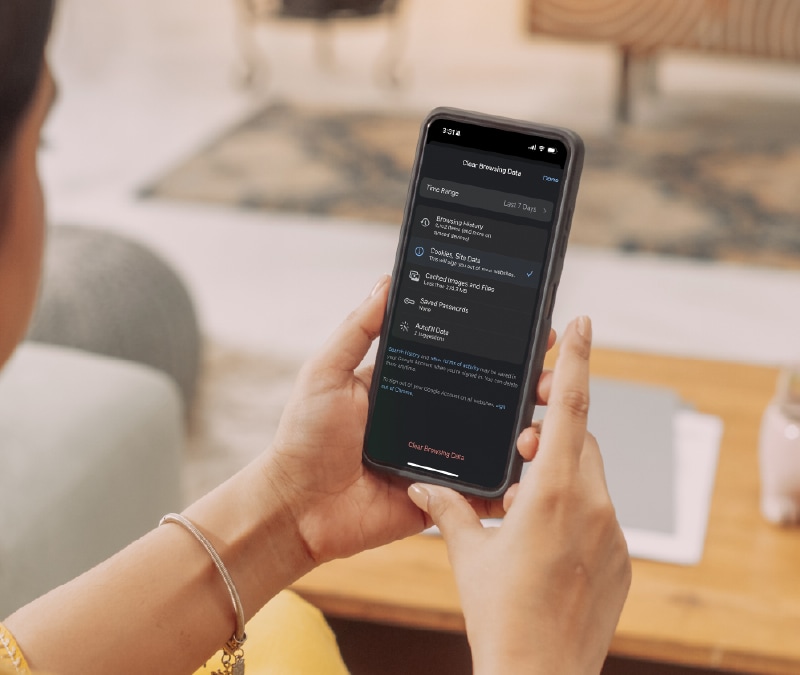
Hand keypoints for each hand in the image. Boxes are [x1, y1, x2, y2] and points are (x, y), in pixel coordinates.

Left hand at [264, 275, 555, 565]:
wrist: (298, 507)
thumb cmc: (305, 437)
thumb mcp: (327, 372)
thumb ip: (357, 329)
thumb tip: (387, 281)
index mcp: (409, 384)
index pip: (462, 358)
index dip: (495, 346)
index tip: (529, 330)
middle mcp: (430, 418)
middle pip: (489, 397)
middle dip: (525, 384)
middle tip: (549, 373)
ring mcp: (441, 458)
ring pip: (495, 442)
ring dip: (526, 429)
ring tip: (549, 414)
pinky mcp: (443, 496)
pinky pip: (484, 490)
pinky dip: (511, 483)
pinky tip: (537, 466)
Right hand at [408, 317, 630, 673]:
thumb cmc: (501, 615)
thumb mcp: (468, 554)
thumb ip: (447, 509)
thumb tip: (422, 487)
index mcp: (555, 493)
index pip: (571, 408)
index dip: (578, 360)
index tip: (584, 325)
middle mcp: (594, 506)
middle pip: (581, 440)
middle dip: (552, 432)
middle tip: (521, 444)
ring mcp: (615, 534)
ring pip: (590, 477)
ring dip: (561, 473)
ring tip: (523, 501)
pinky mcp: (622, 559)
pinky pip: (601, 513)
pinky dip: (574, 508)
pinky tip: (543, 536)